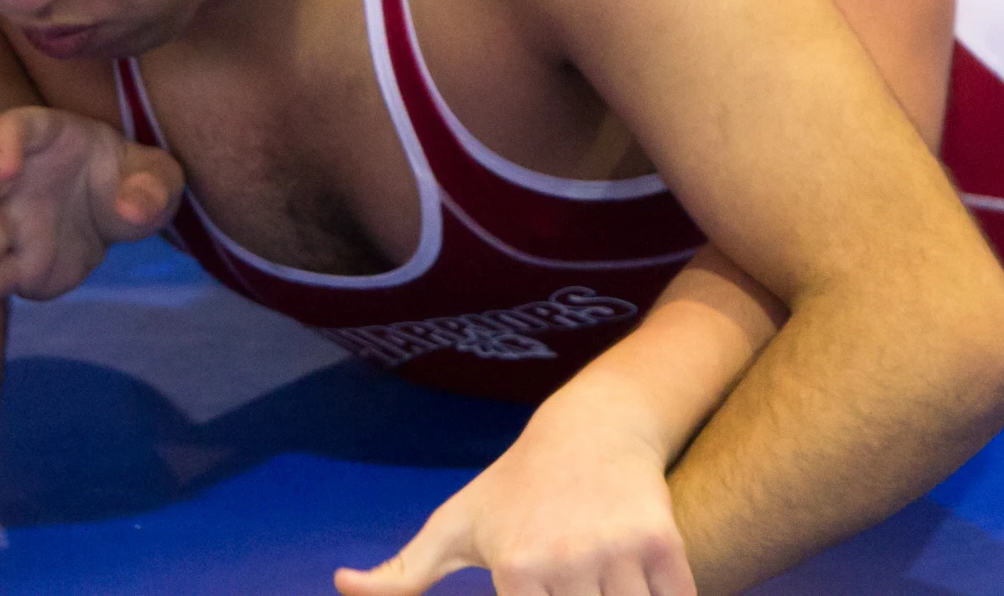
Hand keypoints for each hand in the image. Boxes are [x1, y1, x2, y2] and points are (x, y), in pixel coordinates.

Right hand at [0, 106, 184, 305]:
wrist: (122, 212)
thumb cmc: (133, 178)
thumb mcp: (158, 175)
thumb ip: (152, 186)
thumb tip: (131, 208)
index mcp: (48, 137)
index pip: (15, 128)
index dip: (7, 144)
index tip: (10, 168)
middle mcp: (16, 177)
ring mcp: (9, 219)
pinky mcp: (15, 259)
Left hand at [333, 407, 693, 595]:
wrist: (593, 425)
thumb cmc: (516, 484)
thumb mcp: (456, 522)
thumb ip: (402, 572)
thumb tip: (341, 585)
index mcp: (516, 570)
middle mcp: (567, 562)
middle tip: (567, 591)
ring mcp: (618, 553)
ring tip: (598, 589)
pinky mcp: (662, 543)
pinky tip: (644, 593)